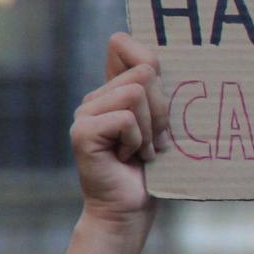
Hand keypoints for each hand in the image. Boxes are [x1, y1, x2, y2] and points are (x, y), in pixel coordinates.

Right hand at [71, 33, 168, 229]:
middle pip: (145, 72)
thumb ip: (161, 91)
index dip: (147, 58)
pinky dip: (137, 141)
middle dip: (162, 109)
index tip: (160, 89)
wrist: (129, 210)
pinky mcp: (81, 132)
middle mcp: (95, 97)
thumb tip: (172, 59)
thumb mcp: (164, 123)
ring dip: (151, 129)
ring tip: (142, 151)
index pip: (122, 43)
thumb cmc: (153, 169)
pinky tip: (127, 158)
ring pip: (136, 94)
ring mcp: (84, 113)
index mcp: (113, 90)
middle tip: (156, 140)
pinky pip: (126, 119)